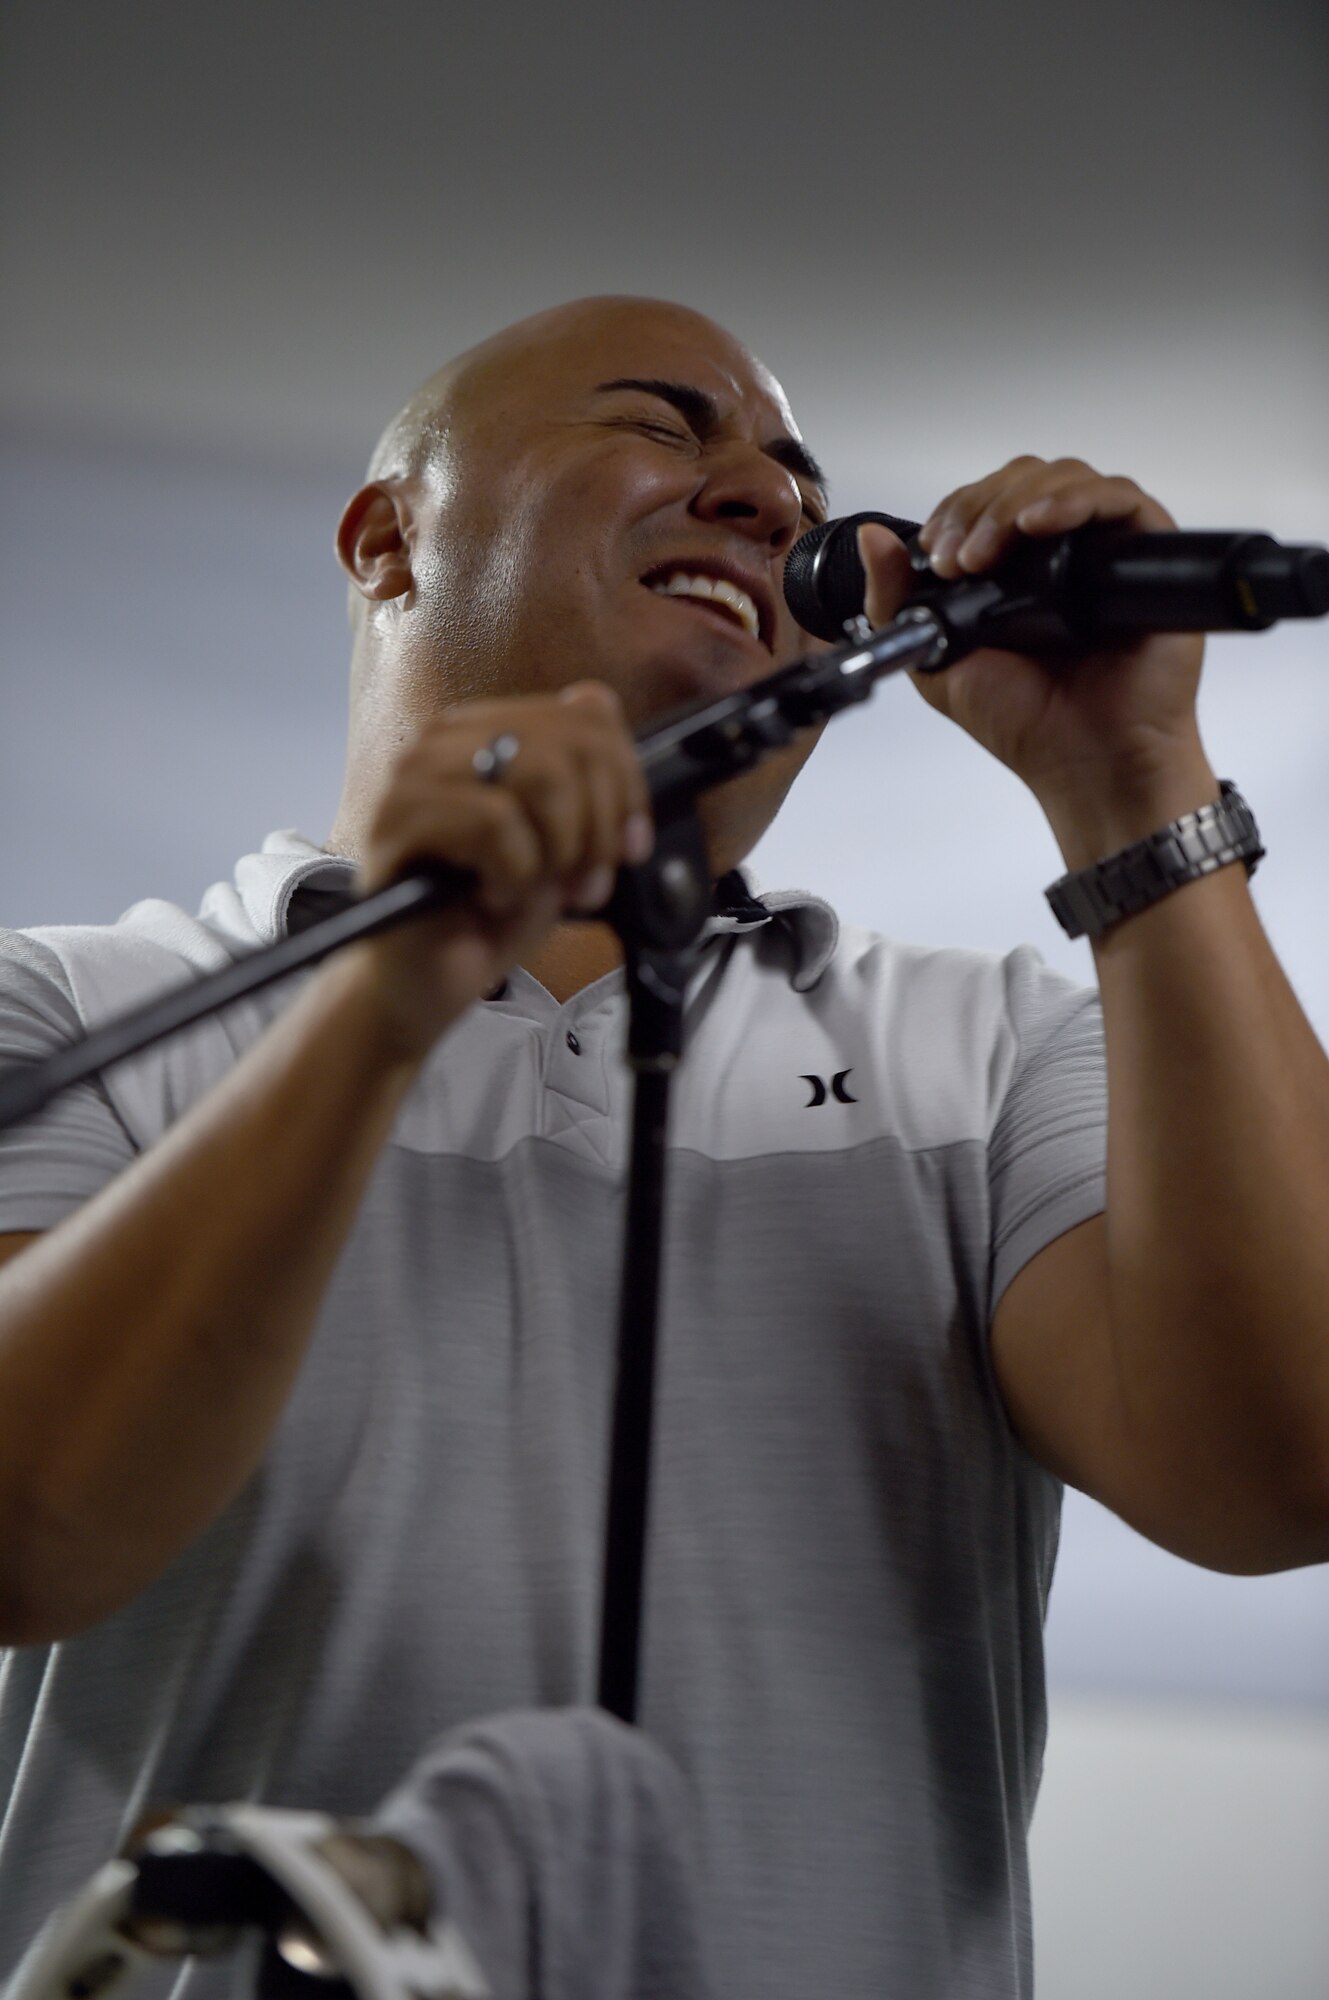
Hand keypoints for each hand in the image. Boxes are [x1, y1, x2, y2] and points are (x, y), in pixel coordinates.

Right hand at [347, 681, 653, 1060]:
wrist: (424, 986)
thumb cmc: (488, 914)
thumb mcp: (561, 843)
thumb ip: (582, 779)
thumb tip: (599, 703)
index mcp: (483, 731)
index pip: (584, 715)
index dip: (626, 783)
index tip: (629, 846)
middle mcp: (442, 740)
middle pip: (568, 743)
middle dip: (598, 825)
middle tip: (582, 881)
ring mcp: (413, 777)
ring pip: (539, 775)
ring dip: (558, 850)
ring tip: (530, 887)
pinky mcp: (396, 822)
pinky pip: (496, 823)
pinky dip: (513, 874)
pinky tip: (490, 897)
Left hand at [858, 458, 1212, 845]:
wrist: (1087, 762)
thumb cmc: (1027, 722)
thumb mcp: (937, 661)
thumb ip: (897, 602)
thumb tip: (871, 538)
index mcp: (1013, 569)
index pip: (986, 501)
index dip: (957, 512)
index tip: (936, 551)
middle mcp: (1060, 551)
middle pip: (1022, 479)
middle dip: (979, 508)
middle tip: (958, 557)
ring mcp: (1104, 550)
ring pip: (1064, 478)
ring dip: (1015, 504)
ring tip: (989, 552)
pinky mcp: (1148, 553)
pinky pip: (1119, 498)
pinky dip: (1075, 499)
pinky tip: (1041, 524)